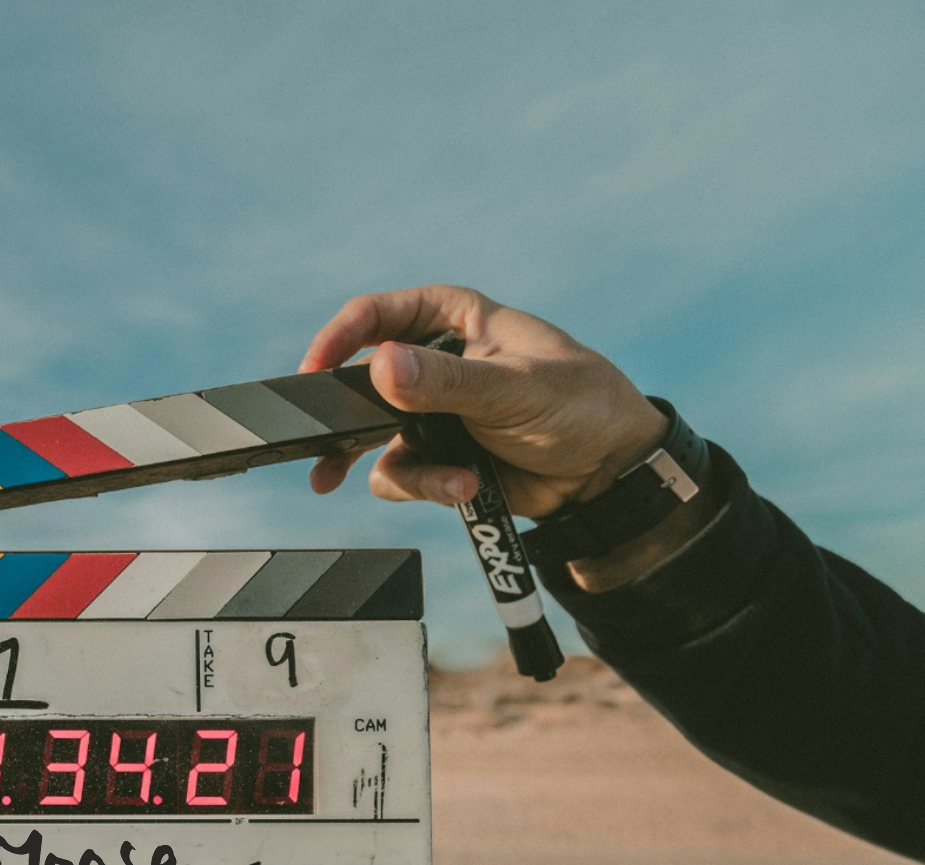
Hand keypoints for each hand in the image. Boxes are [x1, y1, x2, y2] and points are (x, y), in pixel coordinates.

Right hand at [300, 285, 668, 520]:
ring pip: (373, 439)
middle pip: (361, 382)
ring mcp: (432, 413)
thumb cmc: (581, 405)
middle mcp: (434, 361)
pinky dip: (426, 487)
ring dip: (399, 467)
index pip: (377, 316)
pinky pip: (401, 474)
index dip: (338, 340)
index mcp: (453, 318)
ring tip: (443, 483)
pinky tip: (466, 488)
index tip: (314, 374)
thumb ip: (447, 381)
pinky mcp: (438, 456)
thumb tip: (382, 367)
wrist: (610, 474)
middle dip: (344, 419)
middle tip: (319, 445)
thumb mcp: (514, 387)